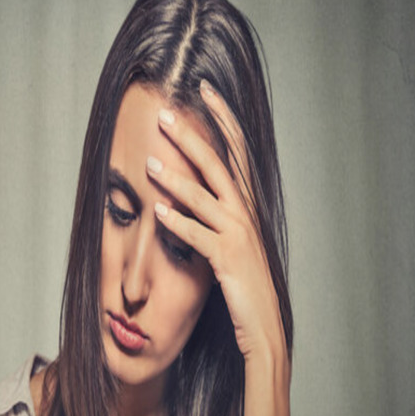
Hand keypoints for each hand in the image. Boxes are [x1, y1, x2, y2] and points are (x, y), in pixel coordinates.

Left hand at [148, 79, 286, 367]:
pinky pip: (199, 236)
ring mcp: (239, 236)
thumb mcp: (235, 240)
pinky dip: (178, 222)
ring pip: (205, 197)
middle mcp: (246, 214)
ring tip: (150, 163)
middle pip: (219, 164)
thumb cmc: (247, 282)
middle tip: (165, 115)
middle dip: (192, 137)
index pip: (236, 150)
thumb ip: (218, 213)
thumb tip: (190, 190)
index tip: (205, 90)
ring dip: (176, 178)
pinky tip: (158, 212)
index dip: (222, 118)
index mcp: (248, 205)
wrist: (264, 325)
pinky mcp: (229, 259)